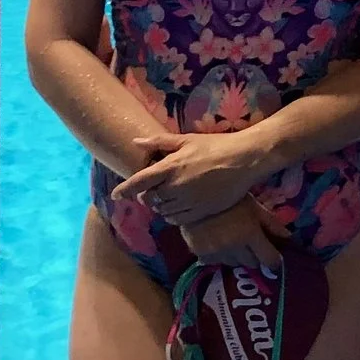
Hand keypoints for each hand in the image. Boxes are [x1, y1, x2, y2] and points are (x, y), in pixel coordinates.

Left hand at [114, 129, 270, 224]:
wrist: (244, 160)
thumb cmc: (215, 146)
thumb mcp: (187, 139)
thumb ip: (159, 142)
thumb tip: (136, 143)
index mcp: (171, 167)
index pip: (139, 182)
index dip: (124, 190)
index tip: (115, 196)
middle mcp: (176, 187)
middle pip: (149, 199)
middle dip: (146, 196)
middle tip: (152, 189)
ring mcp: (189, 201)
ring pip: (163, 211)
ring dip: (160, 205)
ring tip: (168, 195)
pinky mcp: (201, 212)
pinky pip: (177, 220)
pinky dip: (172, 215)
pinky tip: (178, 206)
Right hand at [179, 198, 278, 269]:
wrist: (190, 192)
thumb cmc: (227, 196)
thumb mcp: (252, 205)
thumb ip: (271, 222)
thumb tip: (289, 237)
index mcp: (249, 232)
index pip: (269, 260)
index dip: (274, 260)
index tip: (274, 257)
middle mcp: (234, 246)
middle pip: (252, 264)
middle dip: (254, 256)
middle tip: (250, 244)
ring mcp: (216, 252)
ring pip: (234, 264)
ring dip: (236, 257)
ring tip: (232, 241)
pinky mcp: (200, 254)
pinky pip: (216, 262)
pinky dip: (219, 256)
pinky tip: (216, 242)